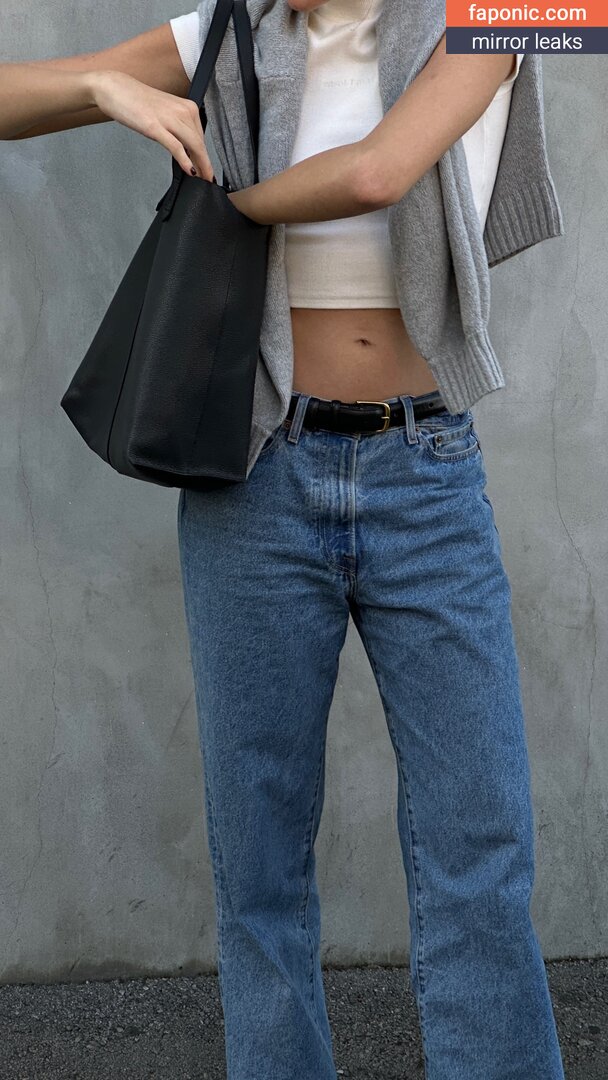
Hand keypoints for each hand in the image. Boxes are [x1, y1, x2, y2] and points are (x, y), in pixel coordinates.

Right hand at [90, 68, 213, 179]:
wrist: (114, 88)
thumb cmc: (137, 101)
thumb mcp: (165, 113)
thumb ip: (177, 128)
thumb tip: (185, 149)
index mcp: (187, 107)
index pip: (201, 137)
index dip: (206, 156)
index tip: (208, 169)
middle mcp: (182, 111)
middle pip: (200, 144)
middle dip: (206, 165)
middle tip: (208, 180)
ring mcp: (169, 119)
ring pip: (193, 146)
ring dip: (200, 166)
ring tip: (202, 180)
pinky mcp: (155, 127)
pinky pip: (176, 146)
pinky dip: (185, 161)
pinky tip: (190, 171)